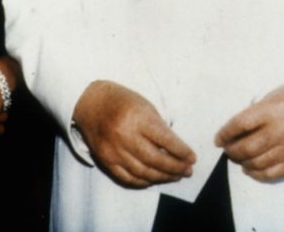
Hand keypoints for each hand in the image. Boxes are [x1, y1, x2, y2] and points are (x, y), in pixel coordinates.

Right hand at [73, 80, 195, 187]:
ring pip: (143, 172)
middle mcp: (125, 136)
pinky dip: (143, 181)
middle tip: (187, 171)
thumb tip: (176, 150)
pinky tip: (154, 179)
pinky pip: (127, 178)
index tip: (192, 158)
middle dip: (175, 168)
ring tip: (175, 176)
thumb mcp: (145, 106)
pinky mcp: (105, 160)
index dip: (181, 152)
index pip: (166, 140)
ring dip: (162, 177)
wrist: (91, 102)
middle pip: (155, 160)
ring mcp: (114, 150)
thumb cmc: (123, 101)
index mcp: (138, 118)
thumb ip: (158, 127)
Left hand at [215, 80, 283, 181]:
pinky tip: (249, 168)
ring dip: (241, 162)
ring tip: (237, 158)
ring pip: (256, 162)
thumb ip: (256, 112)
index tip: (218, 139)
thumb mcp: (275, 95)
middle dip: (231, 150)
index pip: (241, 124)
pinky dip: (256, 173)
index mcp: (274, 109)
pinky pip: (270, 173)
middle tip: (227, 149)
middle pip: (246, 147)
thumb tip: (233, 131)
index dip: (225, 133)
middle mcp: (282, 129)